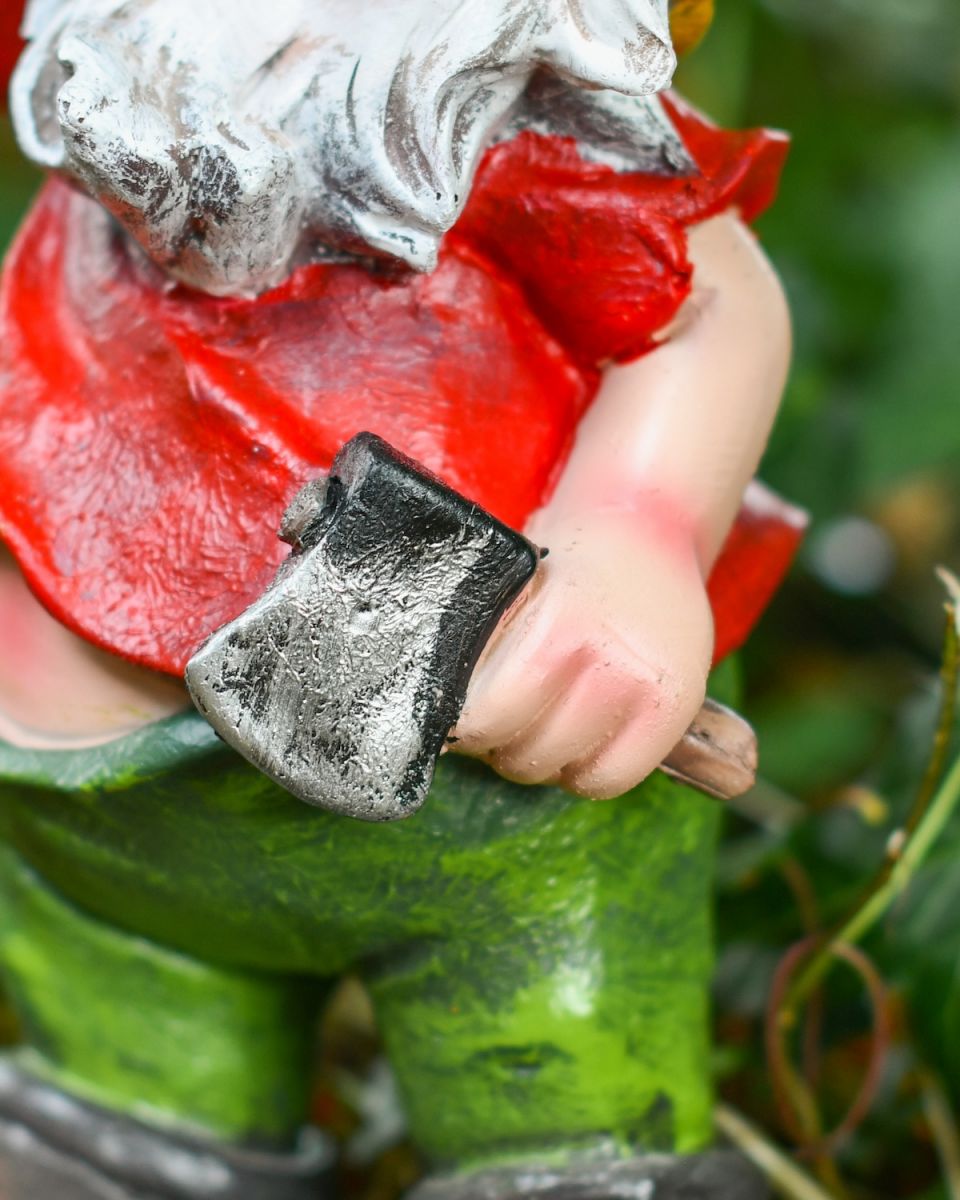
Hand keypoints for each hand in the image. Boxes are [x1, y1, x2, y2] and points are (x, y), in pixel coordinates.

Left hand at [452, 509, 713, 798]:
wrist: (646, 524)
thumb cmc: (564, 560)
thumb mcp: (511, 587)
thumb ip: (481, 645)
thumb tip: (437, 705)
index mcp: (558, 626)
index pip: (493, 715)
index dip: (468, 726)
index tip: (459, 716)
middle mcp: (611, 661)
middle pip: (527, 751)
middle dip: (499, 744)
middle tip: (497, 720)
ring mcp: (649, 689)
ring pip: (567, 771)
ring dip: (541, 759)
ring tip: (537, 722)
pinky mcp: (676, 709)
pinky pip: (613, 778)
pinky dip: (585, 771)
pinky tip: (576, 738)